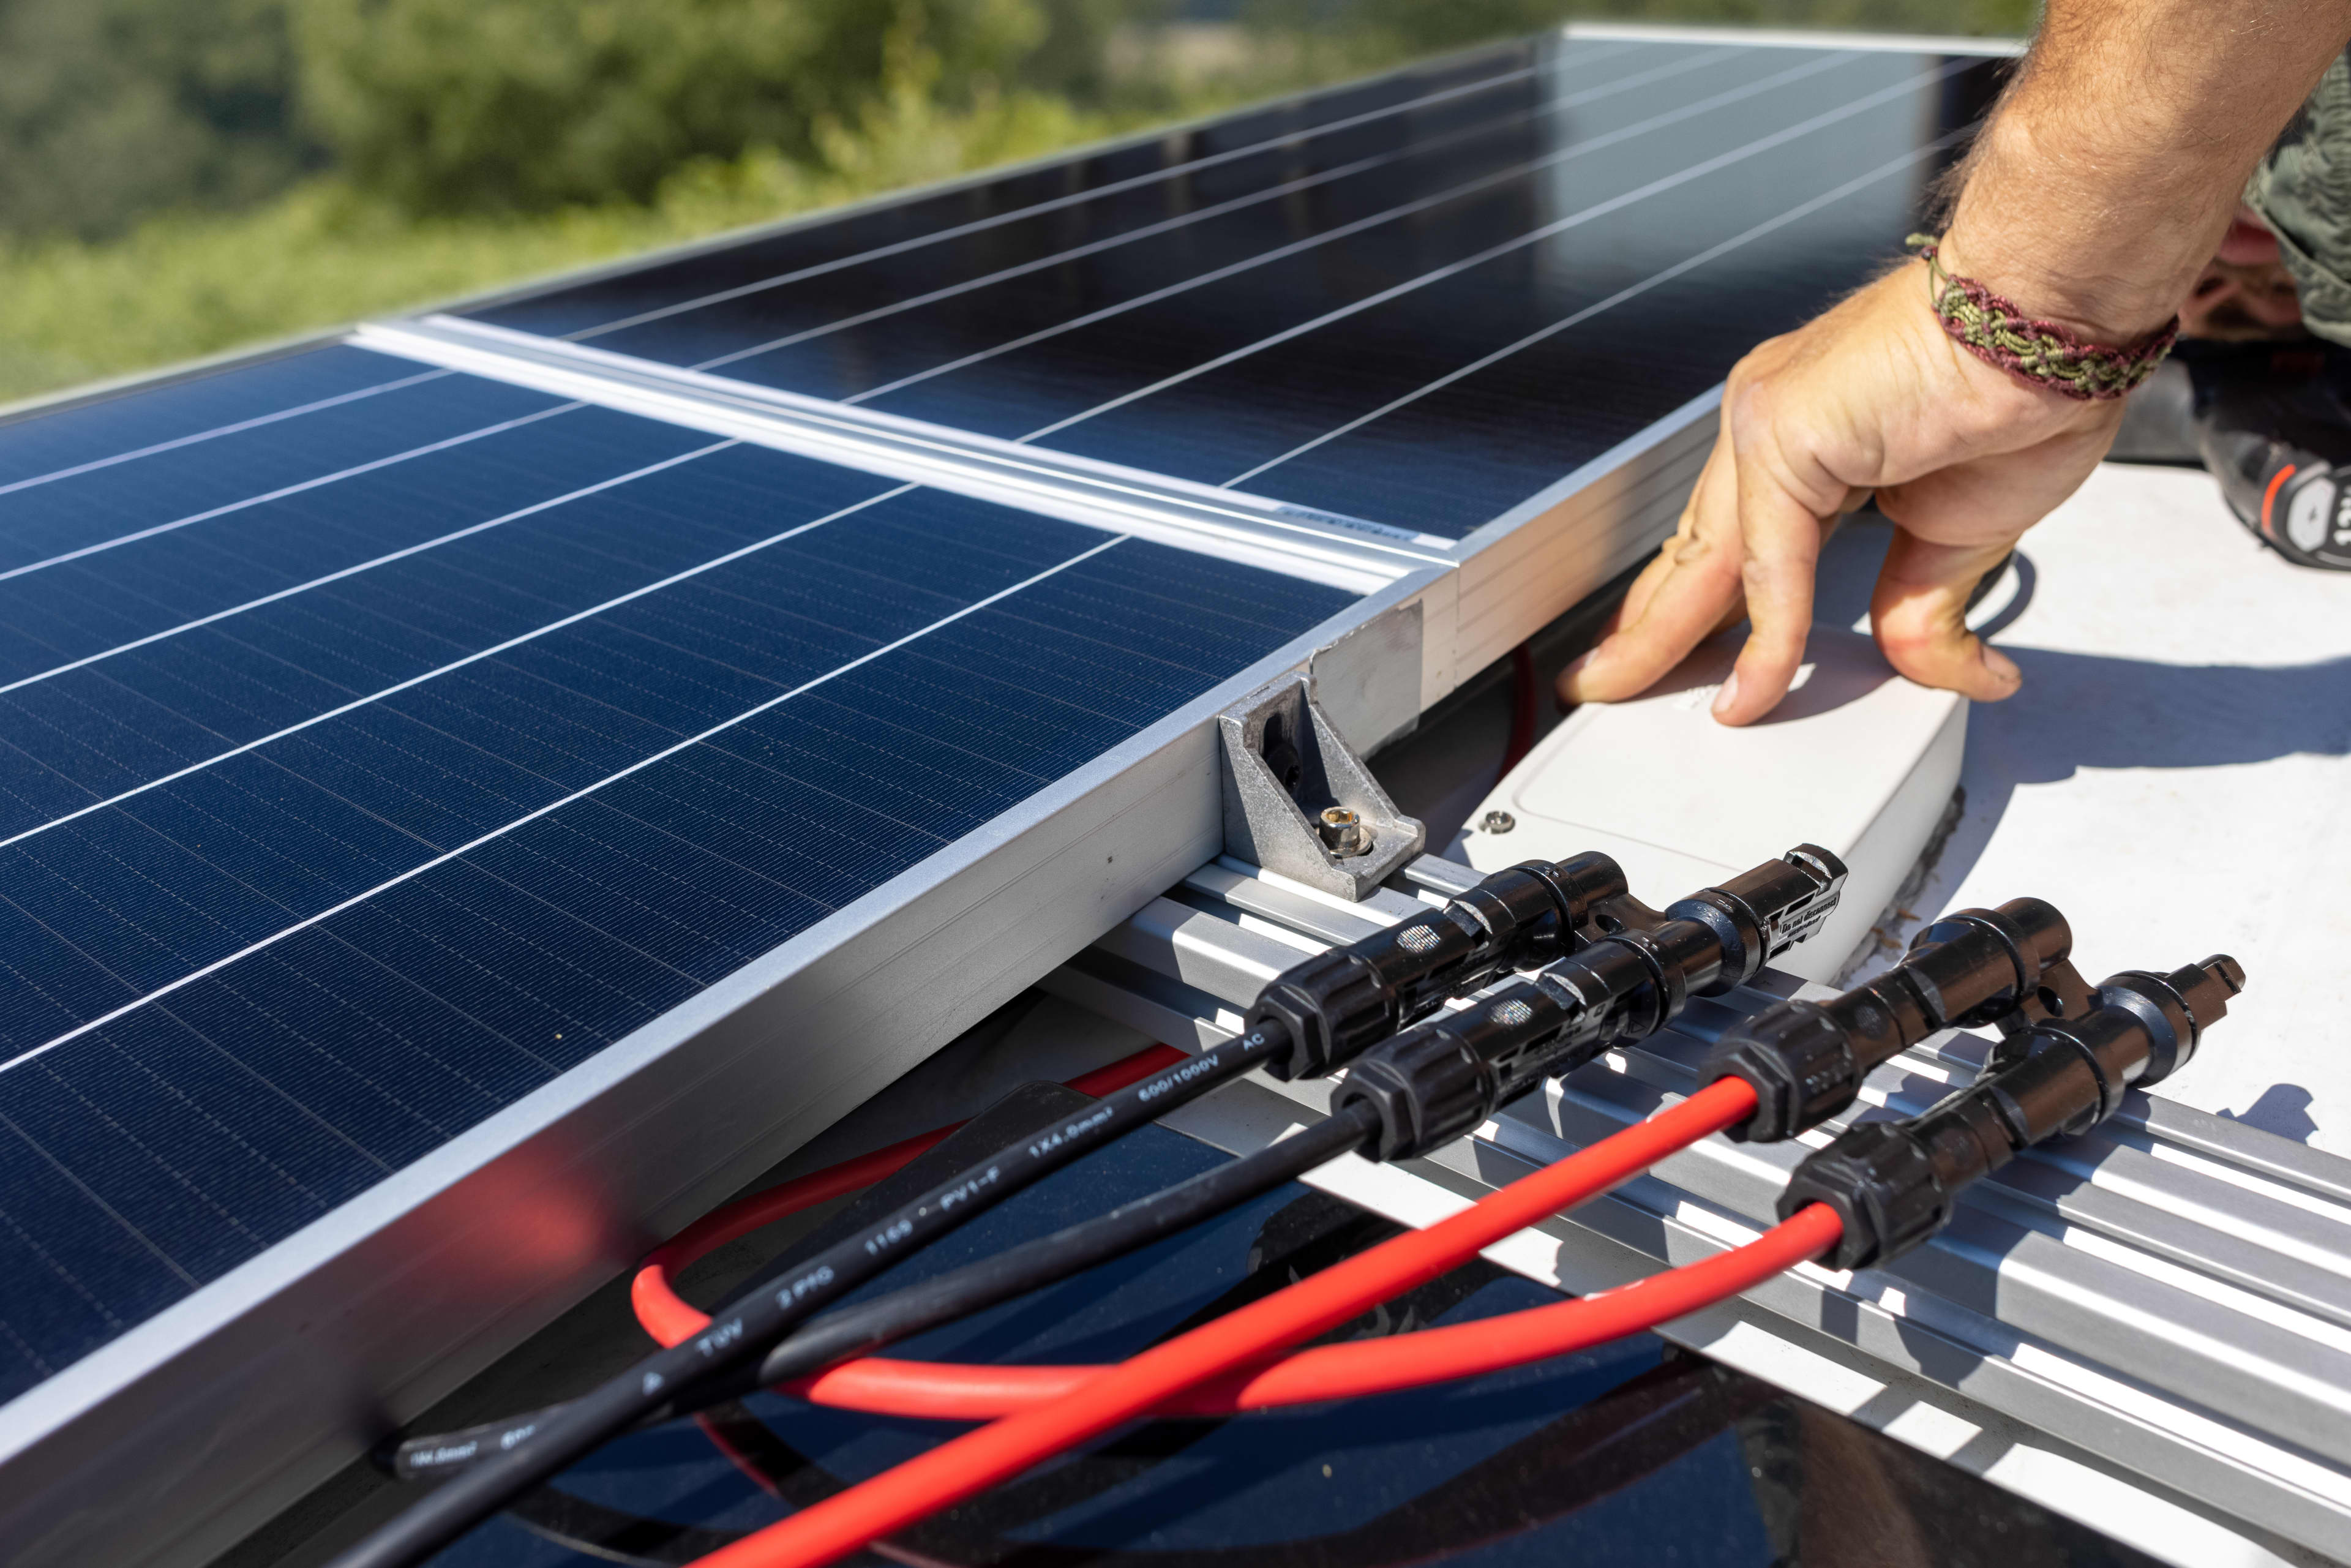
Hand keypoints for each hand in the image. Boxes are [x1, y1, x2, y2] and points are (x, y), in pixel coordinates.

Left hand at [1558, 250, 2124, 724]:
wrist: (2059, 321)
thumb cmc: (2025, 388)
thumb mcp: (1959, 534)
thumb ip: (1917, 605)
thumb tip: (1931, 669)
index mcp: (1805, 432)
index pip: (1726, 542)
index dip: (1694, 608)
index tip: (1666, 657)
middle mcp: (1772, 420)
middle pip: (1695, 551)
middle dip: (1646, 628)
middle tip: (1599, 680)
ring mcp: (1769, 421)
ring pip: (1707, 559)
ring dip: (1662, 637)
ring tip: (1618, 691)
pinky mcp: (1785, 432)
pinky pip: (1771, 562)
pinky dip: (1769, 636)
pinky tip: (1753, 688)